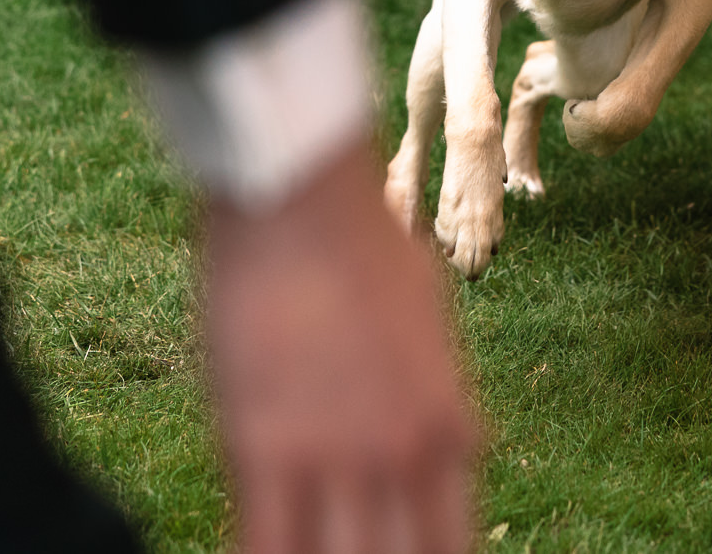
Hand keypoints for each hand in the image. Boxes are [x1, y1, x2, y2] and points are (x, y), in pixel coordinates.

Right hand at [204, 140, 478, 552]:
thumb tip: (423, 435)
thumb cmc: (357, 239)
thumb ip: (428, 397)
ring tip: (296, 550)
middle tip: (334, 552)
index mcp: (449, 433)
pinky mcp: (262, 448)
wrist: (300, 193)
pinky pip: (264, 546)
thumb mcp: (427, 327)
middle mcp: (402, 459)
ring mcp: (335, 458)